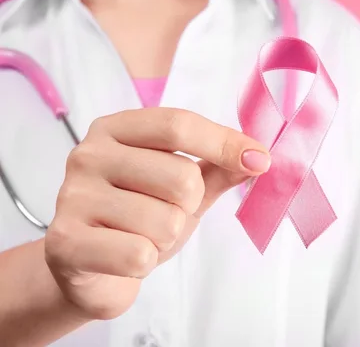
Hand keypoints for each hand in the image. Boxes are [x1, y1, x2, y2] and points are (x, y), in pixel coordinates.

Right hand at [44, 108, 269, 319]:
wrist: (88, 270)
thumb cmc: (137, 220)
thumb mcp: (181, 189)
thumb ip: (217, 169)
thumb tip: (260, 156)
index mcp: (117, 130)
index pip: (179, 125)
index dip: (225, 142)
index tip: (260, 160)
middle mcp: (89, 154)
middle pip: (182, 177)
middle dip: (188, 207)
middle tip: (163, 214)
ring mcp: (73, 196)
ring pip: (166, 221)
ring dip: (165, 238)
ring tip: (140, 236)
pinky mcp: (65, 241)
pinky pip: (139, 254)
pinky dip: (143, 263)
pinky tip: (122, 257)